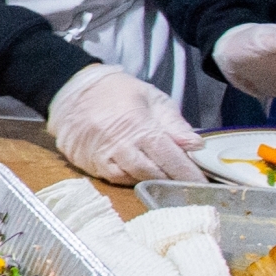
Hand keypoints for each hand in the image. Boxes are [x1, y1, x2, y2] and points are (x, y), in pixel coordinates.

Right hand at [45, 64, 202, 183]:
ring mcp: (100, 157)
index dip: (188, 174)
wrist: (72, 89)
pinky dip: (130, 179)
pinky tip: (138, 172)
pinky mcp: (87, 164)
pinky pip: (114, 179)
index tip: (203, 185)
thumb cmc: (118, 92)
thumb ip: (174, 124)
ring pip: (132, 180)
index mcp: (139, 125)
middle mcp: (119, 145)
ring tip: (163, 176)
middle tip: (186, 183)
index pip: (170, 158)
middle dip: (172, 180)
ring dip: (151, 181)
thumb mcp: (152, 98)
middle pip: (152, 174)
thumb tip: (196, 145)